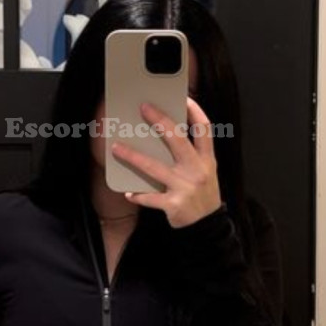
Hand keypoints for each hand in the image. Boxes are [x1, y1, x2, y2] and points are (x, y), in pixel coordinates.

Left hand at [110, 96, 222, 227]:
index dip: (196, 112)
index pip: (205, 130)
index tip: (184, 97)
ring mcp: (185, 188)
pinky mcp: (174, 205)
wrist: (208, 227)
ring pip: (155, 167)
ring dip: (133, 156)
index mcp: (207, 160)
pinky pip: (150, 197)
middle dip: (161, 122)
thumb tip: (165, 134)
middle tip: (144, 107)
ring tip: (116, 148)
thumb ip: (191, 155)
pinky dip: (138, 195)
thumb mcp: (205, 171)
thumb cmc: (201, 193)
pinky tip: (129, 192)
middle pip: (178, 140)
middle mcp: (198, 170)